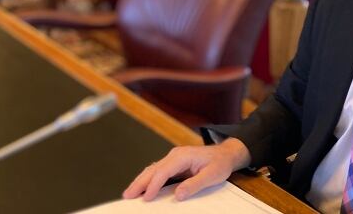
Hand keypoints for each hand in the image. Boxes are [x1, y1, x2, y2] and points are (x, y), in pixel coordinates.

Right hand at [122, 138, 250, 201]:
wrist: (225, 154)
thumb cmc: (220, 163)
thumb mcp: (212, 175)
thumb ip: (195, 184)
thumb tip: (178, 194)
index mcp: (183, 156)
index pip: (164, 171)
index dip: (154, 185)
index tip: (147, 197)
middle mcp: (175, 155)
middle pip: (153, 169)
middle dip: (140, 182)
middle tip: (127, 195)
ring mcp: (173, 159)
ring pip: (153, 170)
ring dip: (141, 181)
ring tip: (130, 193)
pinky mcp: (174, 164)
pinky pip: (158, 171)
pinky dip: (148, 179)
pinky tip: (142, 187)